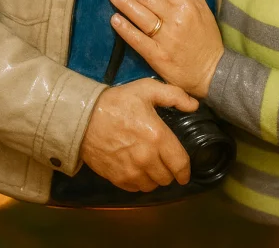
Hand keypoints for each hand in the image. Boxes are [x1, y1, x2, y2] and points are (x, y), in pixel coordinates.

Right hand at [80, 78, 197, 191]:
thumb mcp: (147, 89)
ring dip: (154, 178)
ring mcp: (131, 171)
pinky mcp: (117, 178)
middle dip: (169, 172)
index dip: (185, 171)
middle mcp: (147, 158)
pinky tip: (137, 170)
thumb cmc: (117, 102)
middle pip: (167, 178)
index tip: (185, 173)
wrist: (84, 117)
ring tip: (151, 167)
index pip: (180, 164)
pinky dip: (139, 182)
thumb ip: (174, 95)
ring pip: (152, 186)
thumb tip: (194, 106)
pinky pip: (136, 189)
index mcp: (157, 137)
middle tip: (165, 163)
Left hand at [108, 0, 223, 98]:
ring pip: (142, 16)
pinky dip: (126, 30)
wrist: (213, 73)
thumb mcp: (205, 11)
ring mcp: (166, 39)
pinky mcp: (158, 57)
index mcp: (187, 6)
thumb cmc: (208, 39)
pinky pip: (138, 41)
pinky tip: (114, 19)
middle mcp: (176, 19)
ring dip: (125, 2)